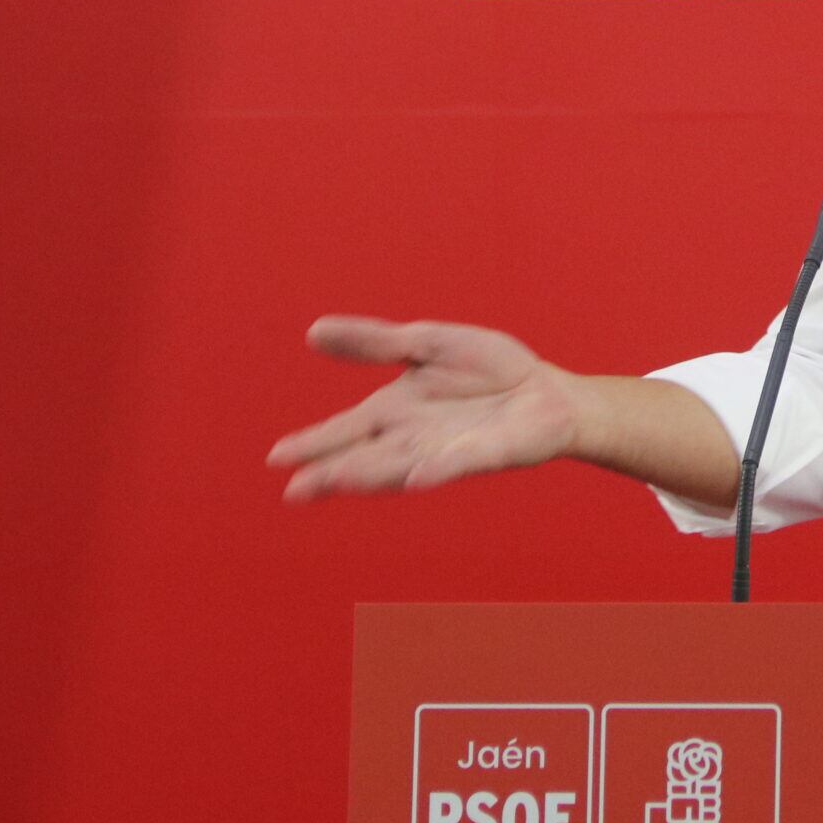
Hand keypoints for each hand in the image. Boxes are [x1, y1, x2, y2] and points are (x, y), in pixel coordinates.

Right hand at [267, 316, 584, 500]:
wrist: (544, 390)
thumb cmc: (487, 370)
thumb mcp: (425, 344)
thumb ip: (374, 343)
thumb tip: (313, 331)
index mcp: (394, 411)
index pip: (345, 430)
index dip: (313, 443)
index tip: (277, 457)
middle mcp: (412, 438)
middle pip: (365, 457)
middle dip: (332, 472)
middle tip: (295, 491)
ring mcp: (447, 450)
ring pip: (402, 466)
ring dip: (372, 474)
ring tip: (339, 479)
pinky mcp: (485, 454)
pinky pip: (458, 462)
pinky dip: (438, 468)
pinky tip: (419, 473)